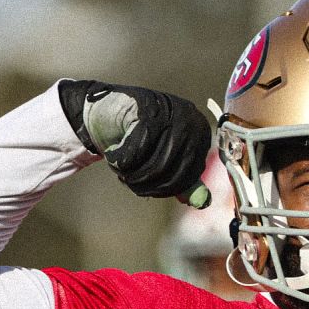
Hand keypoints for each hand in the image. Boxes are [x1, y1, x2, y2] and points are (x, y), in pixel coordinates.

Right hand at [59, 80, 211, 207]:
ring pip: (157, 164)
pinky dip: (121, 160)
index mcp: (201, 133)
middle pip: (173, 171)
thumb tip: (199, 202)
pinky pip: (138, 149)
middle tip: (128, 181)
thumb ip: (180, 177)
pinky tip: (113, 157)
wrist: (108, 106)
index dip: (166, 189)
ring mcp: (171, 111)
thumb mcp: (163, 156)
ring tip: (120, 169)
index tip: (147, 190)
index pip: (190, 175)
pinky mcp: (148, 107)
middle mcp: (191, 120)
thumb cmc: (138, 134)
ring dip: (132, 174)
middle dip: (146, 184)